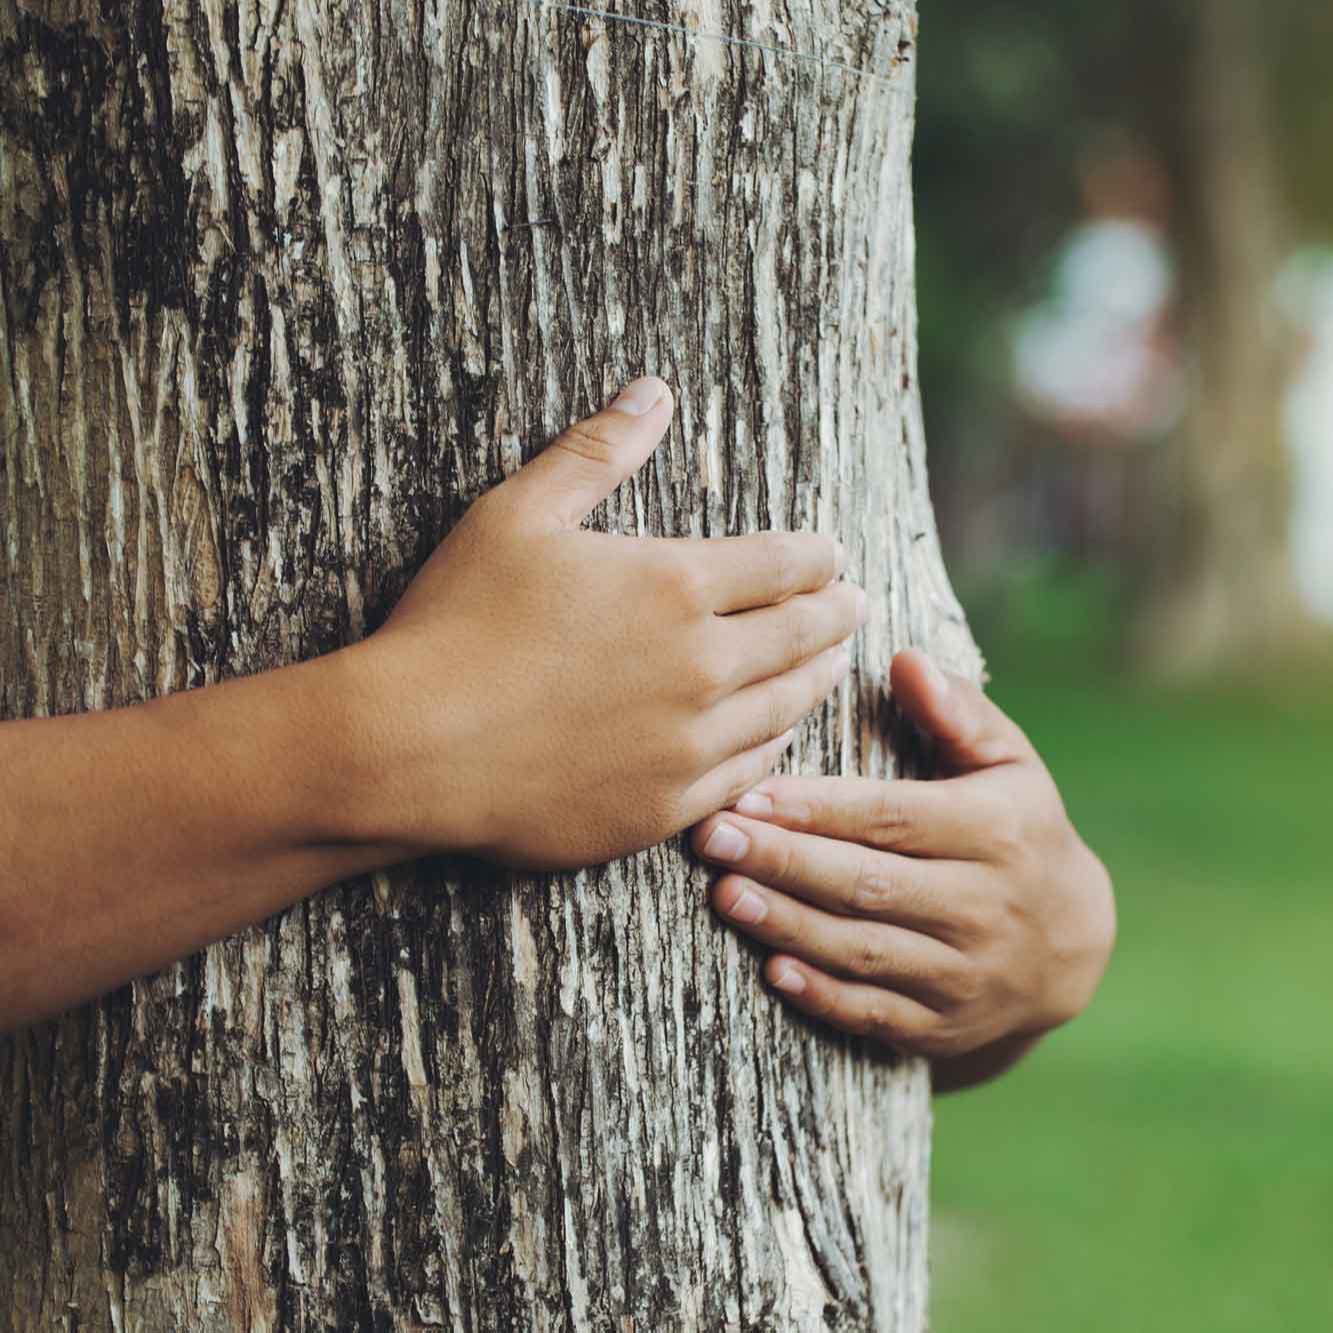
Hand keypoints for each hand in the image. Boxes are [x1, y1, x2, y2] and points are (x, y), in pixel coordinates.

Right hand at [345, 377, 866, 868]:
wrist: (411, 747)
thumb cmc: (457, 621)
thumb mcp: (519, 513)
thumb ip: (597, 451)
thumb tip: (653, 391)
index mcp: (676, 586)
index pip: (786, 564)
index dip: (818, 556)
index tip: (832, 556)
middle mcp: (702, 667)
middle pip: (804, 636)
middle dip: (837, 615)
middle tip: (854, 606)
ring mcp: (688, 745)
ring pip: (787, 707)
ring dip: (817, 680)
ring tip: (830, 666)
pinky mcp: (664, 808)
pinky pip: (746, 774)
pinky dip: (774, 748)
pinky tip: (776, 736)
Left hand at [691, 650, 1114, 1085]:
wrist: (1071, 945)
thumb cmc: (1017, 826)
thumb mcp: (1010, 761)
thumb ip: (958, 711)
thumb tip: (904, 659)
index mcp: (997, 832)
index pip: (890, 818)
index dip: (815, 808)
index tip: (747, 793)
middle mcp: (984, 906)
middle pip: (866, 884)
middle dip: (783, 860)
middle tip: (710, 838)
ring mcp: (965, 974)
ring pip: (862, 950)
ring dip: (787, 924)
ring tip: (724, 893)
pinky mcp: (944, 1026)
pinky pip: (874, 1013)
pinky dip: (822, 994)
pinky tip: (772, 967)